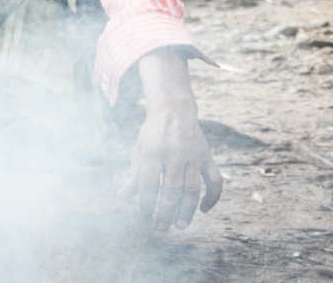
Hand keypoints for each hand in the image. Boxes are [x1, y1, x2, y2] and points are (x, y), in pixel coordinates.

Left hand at [118, 49, 222, 230]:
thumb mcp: (139, 149)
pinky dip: (212, 197)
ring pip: (193, 188)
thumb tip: (122, 197)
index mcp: (153, 150)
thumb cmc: (152, 134)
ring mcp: (194, 155)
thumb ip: (134, 174)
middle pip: (172, 188)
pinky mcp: (208, 157)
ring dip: (187, 210)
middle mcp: (174, 152)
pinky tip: (204, 209)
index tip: (144, 214)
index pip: (149, 181)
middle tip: (160, 227)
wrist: (174, 110)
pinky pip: (215, 180)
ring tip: (180, 225)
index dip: (146, 201)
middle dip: (166, 211)